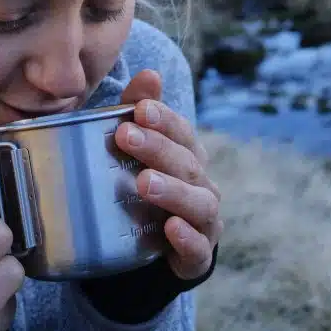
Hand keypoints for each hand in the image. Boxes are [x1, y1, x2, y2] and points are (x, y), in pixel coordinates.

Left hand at [115, 69, 222, 279]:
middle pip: (187, 163)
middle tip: (126, 136)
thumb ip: (138, 112)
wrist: (152, 250)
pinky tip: (171, 228)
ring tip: (144, 183)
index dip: (165, 120)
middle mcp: (201, 185)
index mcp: (187, 156)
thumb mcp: (133, 150)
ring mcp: (203, 222)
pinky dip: (187, 238)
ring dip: (173, 191)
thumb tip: (149, 74)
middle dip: (158, 148)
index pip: (183, 133)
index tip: (140, 109)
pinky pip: (198, 248)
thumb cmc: (143, 188)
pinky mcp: (197, 256)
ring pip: (198, 203)